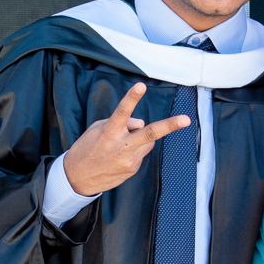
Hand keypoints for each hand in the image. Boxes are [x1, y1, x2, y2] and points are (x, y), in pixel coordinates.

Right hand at [60, 83, 191, 196]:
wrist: (78, 178)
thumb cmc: (87, 148)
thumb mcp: (97, 129)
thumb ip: (121, 123)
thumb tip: (141, 124)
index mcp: (109, 132)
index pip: (122, 112)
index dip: (132, 98)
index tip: (141, 85)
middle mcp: (121, 146)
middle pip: (149, 134)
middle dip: (169, 126)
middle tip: (186, 120)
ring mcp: (129, 160)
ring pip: (148, 141)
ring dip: (140, 139)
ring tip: (121, 145)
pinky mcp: (133, 169)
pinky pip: (141, 153)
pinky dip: (135, 151)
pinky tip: (119, 157)